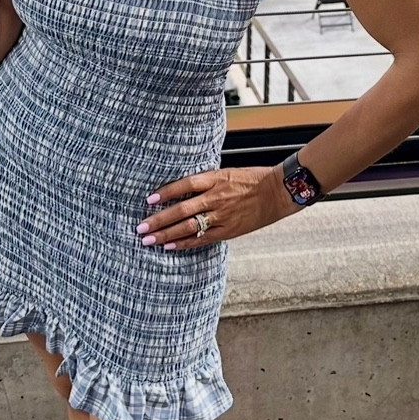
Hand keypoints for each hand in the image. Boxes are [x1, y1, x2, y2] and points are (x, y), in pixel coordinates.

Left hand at [136, 167, 295, 251]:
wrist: (278, 192)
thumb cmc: (252, 180)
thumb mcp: (227, 173)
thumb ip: (206, 182)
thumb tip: (181, 189)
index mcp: (216, 179)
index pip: (185, 185)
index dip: (166, 192)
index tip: (149, 200)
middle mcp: (216, 198)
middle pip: (182, 210)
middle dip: (159, 220)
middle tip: (141, 228)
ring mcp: (222, 216)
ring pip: (189, 227)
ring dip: (167, 234)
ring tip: (149, 240)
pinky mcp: (228, 230)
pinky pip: (203, 238)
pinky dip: (185, 243)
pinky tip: (170, 246)